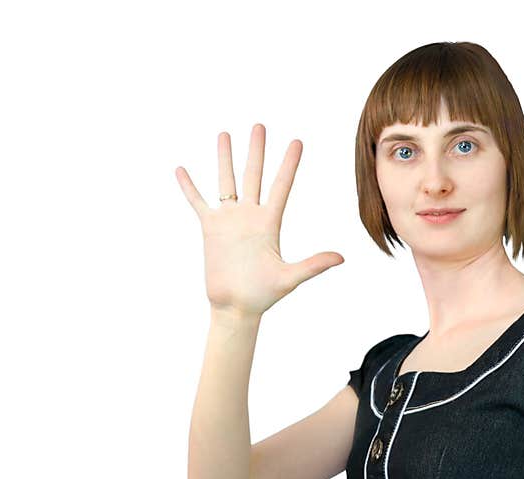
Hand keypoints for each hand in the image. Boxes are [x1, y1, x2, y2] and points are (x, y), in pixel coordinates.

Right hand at [176, 124, 343, 316]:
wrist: (236, 307)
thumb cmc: (264, 295)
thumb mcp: (290, 277)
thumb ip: (313, 265)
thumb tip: (342, 258)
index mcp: (270, 222)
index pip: (281, 186)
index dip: (289, 164)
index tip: (297, 142)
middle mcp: (250, 216)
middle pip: (254, 175)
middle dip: (257, 150)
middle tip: (260, 126)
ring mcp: (229, 220)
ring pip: (227, 181)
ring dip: (225, 158)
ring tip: (224, 134)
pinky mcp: (210, 229)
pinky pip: (198, 203)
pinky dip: (189, 187)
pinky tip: (181, 169)